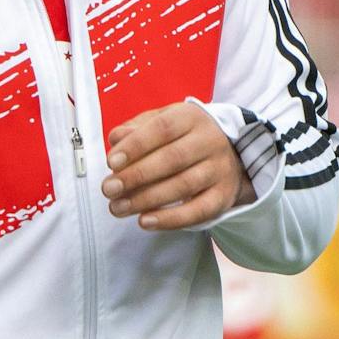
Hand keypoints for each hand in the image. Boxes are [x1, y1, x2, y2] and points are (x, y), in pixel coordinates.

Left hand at [102, 103, 254, 229]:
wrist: (229, 153)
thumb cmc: (184, 137)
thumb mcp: (162, 122)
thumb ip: (136, 129)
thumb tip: (116, 139)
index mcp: (191, 117)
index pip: (163, 128)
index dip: (136, 145)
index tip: (112, 162)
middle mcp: (210, 141)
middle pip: (173, 158)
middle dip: (136, 176)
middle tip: (109, 189)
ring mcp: (220, 169)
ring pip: (183, 186)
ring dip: (146, 199)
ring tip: (118, 207)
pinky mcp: (223, 195)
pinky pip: (198, 210)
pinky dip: (170, 219)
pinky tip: (145, 221)